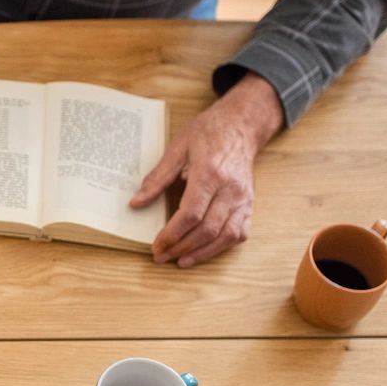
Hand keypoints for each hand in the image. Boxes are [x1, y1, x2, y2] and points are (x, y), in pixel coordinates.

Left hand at [130, 73, 283, 267]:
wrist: (241, 125)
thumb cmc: (208, 133)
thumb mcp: (177, 147)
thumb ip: (157, 177)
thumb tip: (136, 203)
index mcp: (210, 173)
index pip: (190, 214)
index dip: (171, 234)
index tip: (156, 245)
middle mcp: (231, 189)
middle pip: (207, 229)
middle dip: (181, 247)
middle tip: (161, 256)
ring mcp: (243, 198)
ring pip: (225, 236)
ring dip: (201, 253)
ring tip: (180, 260)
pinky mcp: (249, 204)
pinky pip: (239, 233)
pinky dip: (221, 247)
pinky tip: (203, 251)